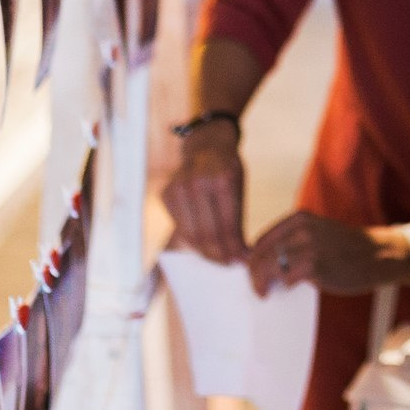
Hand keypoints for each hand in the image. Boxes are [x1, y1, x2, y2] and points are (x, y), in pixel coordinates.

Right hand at [160, 122, 245, 263]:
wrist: (205, 145)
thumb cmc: (227, 169)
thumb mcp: (239, 186)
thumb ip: (236, 219)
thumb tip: (239, 256)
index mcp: (222, 180)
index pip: (227, 227)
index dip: (235, 249)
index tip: (243, 261)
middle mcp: (196, 183)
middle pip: (207, 235)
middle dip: (220, 255)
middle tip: (230, 264)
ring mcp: (178, 188)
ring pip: (191, 235)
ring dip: (205, 252)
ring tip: (219, 259)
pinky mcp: (166, 195)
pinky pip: (180, 227)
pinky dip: (192, 240)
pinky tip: (203, 245)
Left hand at [244, 212, 409, 296]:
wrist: (377, 256)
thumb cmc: (345, 250)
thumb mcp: (317, 234)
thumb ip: (293, 242)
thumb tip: (262, 263)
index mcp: (299, 218)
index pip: (261, 240)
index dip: (252, 259)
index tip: (251, 273)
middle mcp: (301, 228)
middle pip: (261, 253)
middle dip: (253, 273)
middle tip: (256, 287)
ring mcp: (308, 245)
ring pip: (269, 265)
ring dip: (261, 281)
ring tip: (263, 292)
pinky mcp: (315, 264)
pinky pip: (286, 276)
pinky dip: (282, 285)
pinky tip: (285, 289)